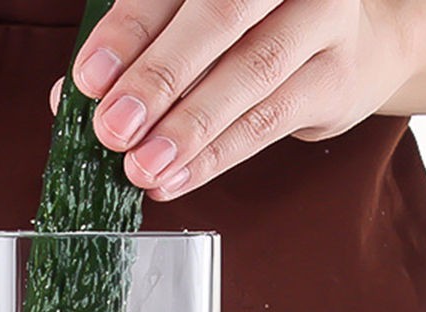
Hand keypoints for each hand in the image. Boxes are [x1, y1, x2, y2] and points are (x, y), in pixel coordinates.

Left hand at [67, 0, 412, 198]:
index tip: (88, 81)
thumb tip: (70, 99)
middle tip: (113, 129)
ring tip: (142, 167)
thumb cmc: (253, 30)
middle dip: (158, 78)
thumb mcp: (190, 28)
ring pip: (249, 75)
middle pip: (217, 19)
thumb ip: (138, 52)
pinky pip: (269, 121)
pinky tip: (178, 178)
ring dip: (188, 128)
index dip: (127, 32)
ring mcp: (320, 18)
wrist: (354, 43)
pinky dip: (217, 155)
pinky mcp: (335, 76)